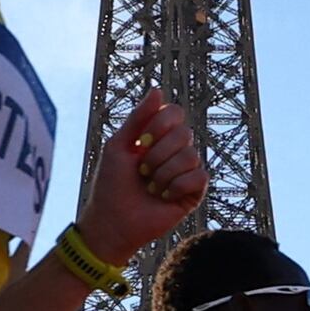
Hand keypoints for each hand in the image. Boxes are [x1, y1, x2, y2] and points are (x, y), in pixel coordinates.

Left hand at [76, 93, 208, 257]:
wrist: (112, 221)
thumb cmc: (110, 184)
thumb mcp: (118, 145)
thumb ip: (138, 117)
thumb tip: (157, 89)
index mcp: (158, 136)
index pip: (175, 113)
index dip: (159, 125)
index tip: (140, 143)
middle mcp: (175, 151)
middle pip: (184, 133)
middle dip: (157, 154)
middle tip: (141, 171)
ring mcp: (186, 171)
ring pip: (191, 156)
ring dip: (163, 174)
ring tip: (150, 187)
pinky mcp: (194, 192)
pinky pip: (199, 176)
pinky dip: (176, 186)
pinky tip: (163, 197)